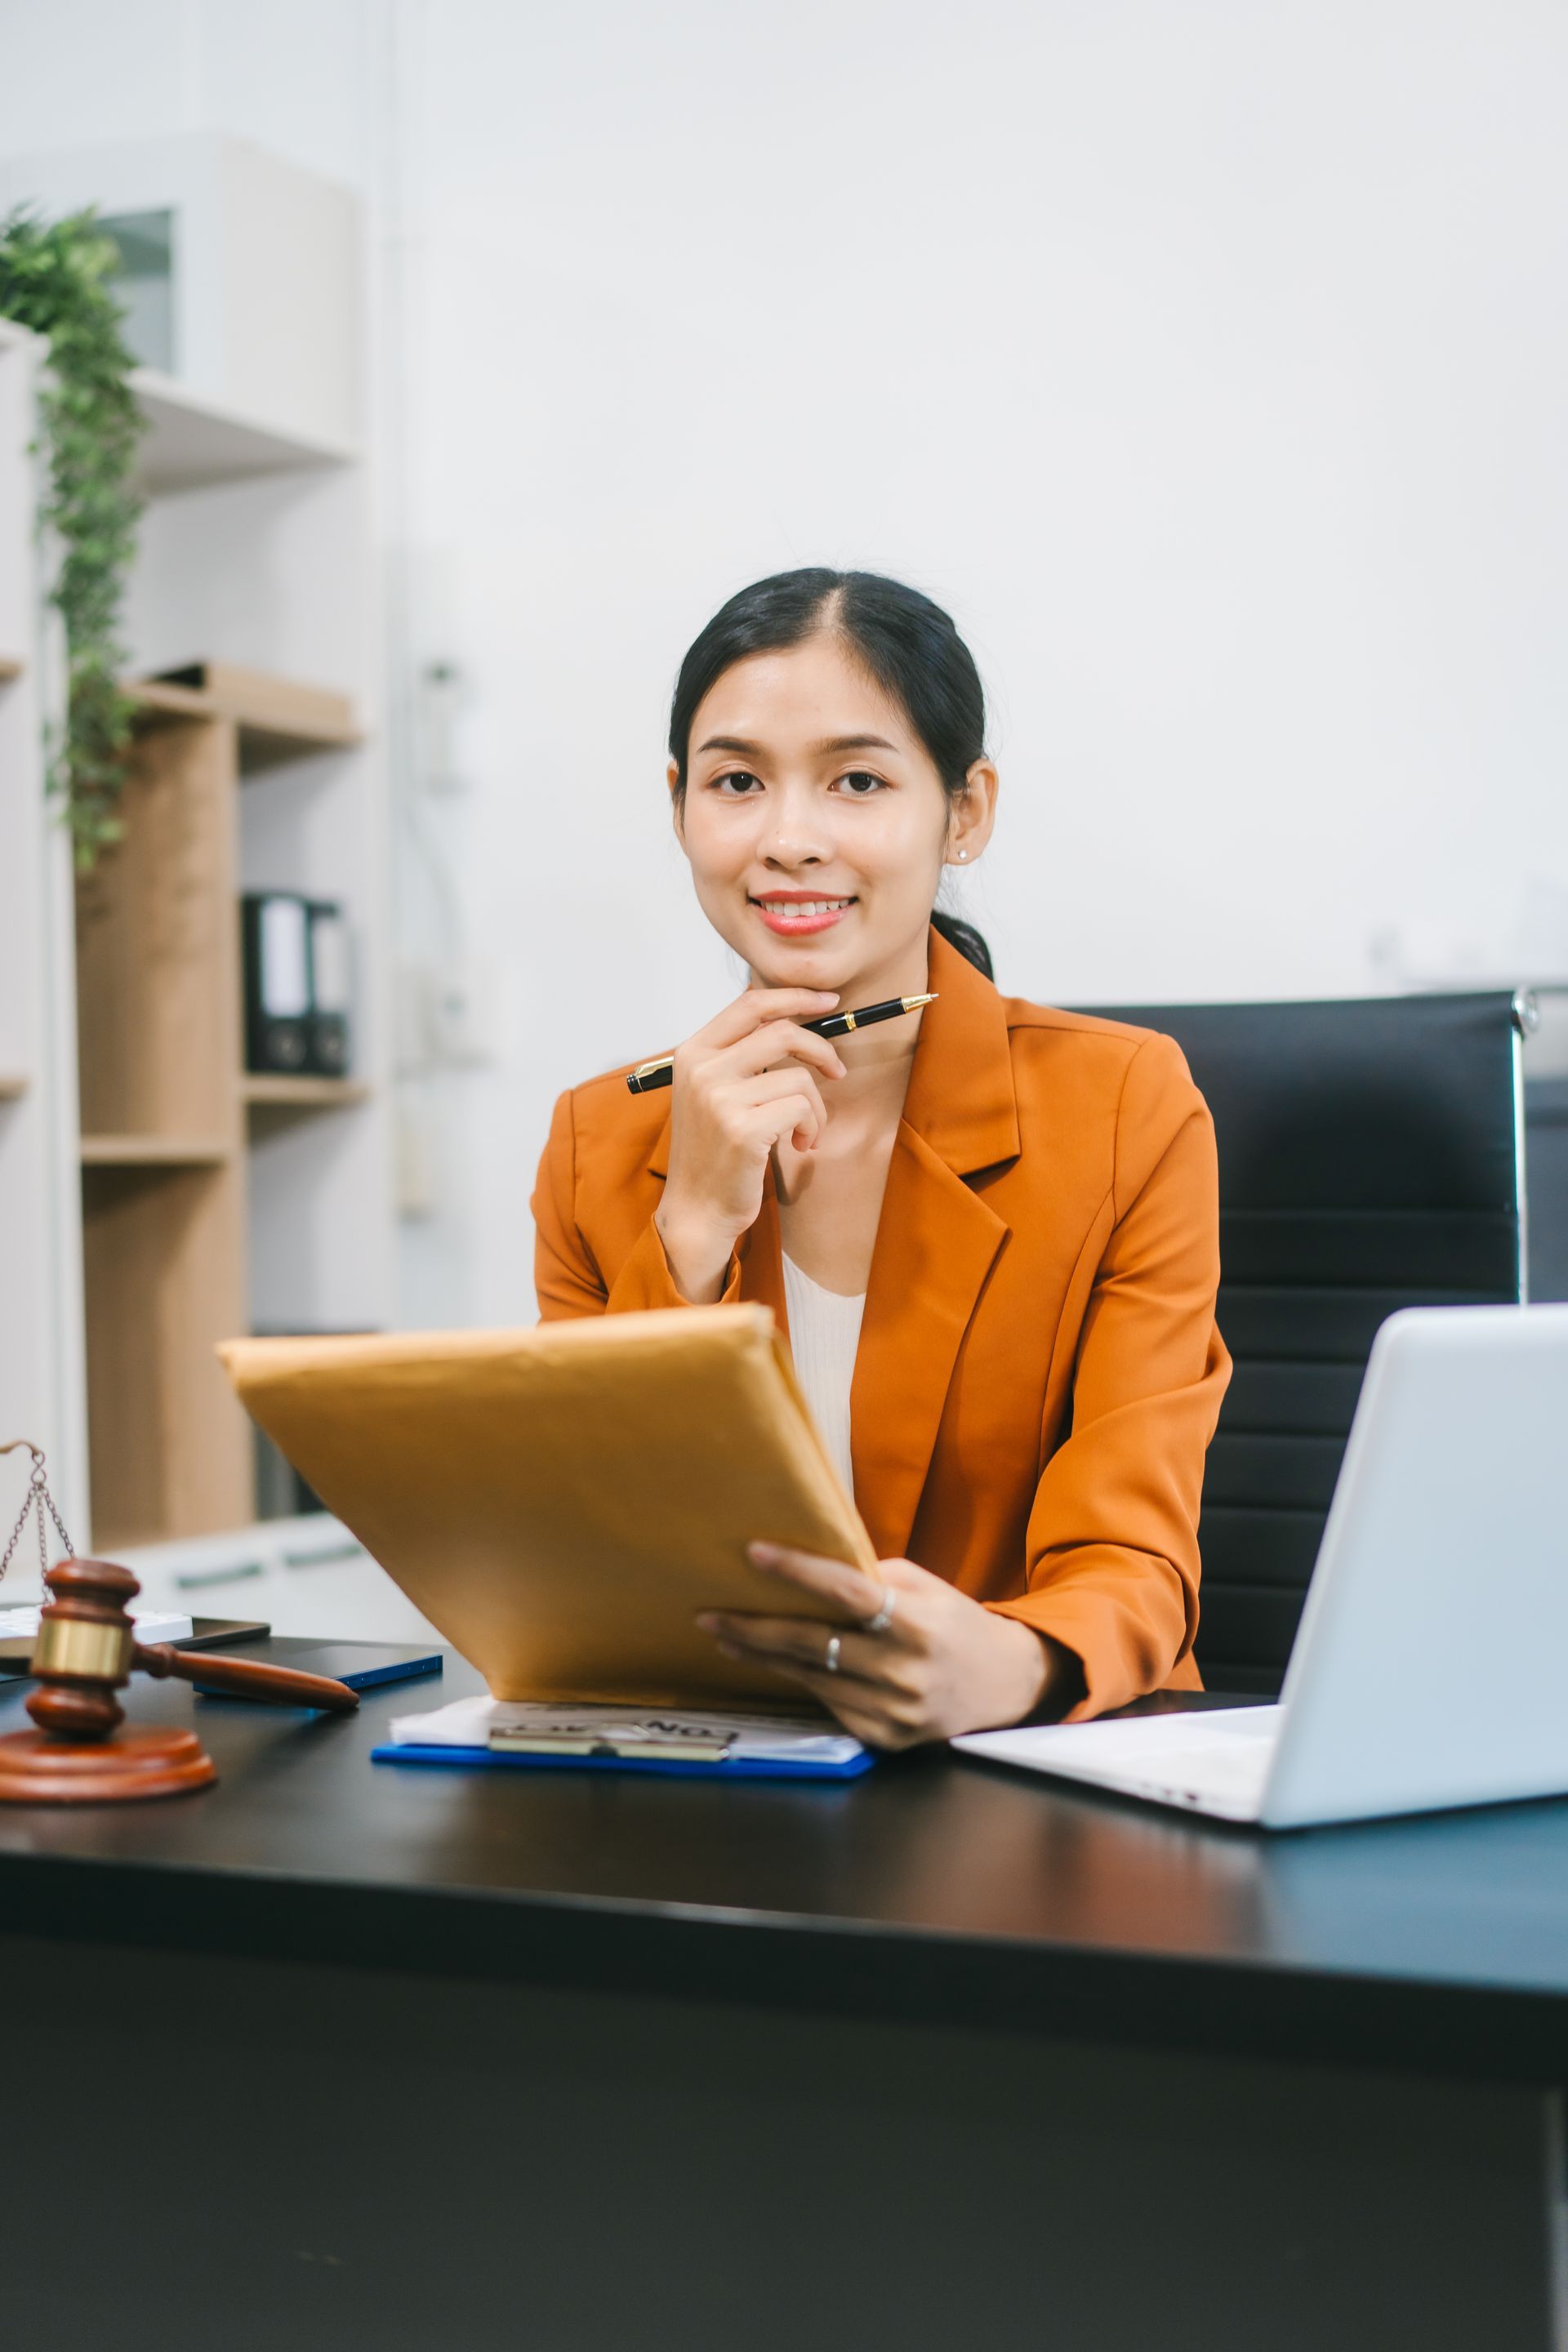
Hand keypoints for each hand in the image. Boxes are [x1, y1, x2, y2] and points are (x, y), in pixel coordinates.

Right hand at [654, 987, 846, 1301]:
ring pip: (799, 1078)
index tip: (827, 1002)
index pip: (749, 1004)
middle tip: (837, 1072)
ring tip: (805, 1131)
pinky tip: (799, 1145)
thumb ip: (739, 1056)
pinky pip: (802, 1108)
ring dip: (816, 1107)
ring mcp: (720, 1099)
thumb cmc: (715, 1151)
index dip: (794, 997)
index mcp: (693, 1053)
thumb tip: (793, 1020)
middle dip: (822, 1050)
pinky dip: (812, 1126)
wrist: (697, 1208)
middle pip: (782, 1032)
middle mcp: (702, 1070)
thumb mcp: (713, 1092)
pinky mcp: (743, 1129)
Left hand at [697, 1542, 1067, 1749]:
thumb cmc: (956, 1624)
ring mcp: (894, 1711)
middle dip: (754, 1628)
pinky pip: (829, 1705)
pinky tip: (775, 1664)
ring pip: (812, 1678)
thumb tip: (813, 1567)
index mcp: (917, 1623)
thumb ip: (875, 1579)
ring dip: (764, 1657)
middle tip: (710, 1614)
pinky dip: (800, 1682)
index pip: (847, 1592)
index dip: (798, 1571)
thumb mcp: (927, 1588)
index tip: (754, 1552)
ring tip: (727, 1636)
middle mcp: (904, 1670)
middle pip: (813, 1644)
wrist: (1006, 1686)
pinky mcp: (886, 1738)